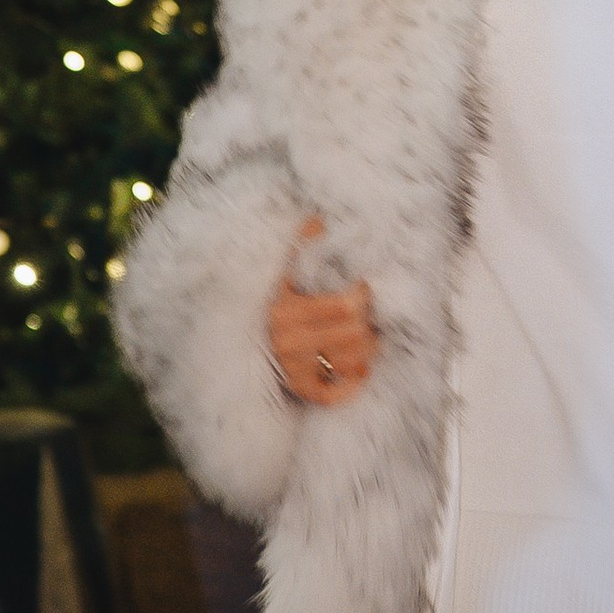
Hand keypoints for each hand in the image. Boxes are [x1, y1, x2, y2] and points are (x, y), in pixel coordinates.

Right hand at [267, 216, 377, 406]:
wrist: (245, 344)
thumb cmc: (281, 300)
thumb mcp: (288, 273)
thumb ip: (304, 247)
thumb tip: (319, 219)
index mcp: (285, 309)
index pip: (346, 306)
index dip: (363, 296)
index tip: (361, 290)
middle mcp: (287, 342)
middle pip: (355, 334)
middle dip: (368, 323)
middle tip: (367, 316)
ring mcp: (293, 370)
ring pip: (353, 362)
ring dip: (366, 349)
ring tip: (363, 338)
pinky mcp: (300, 392)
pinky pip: (336, 393)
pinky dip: (352, 382)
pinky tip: (357, 368)